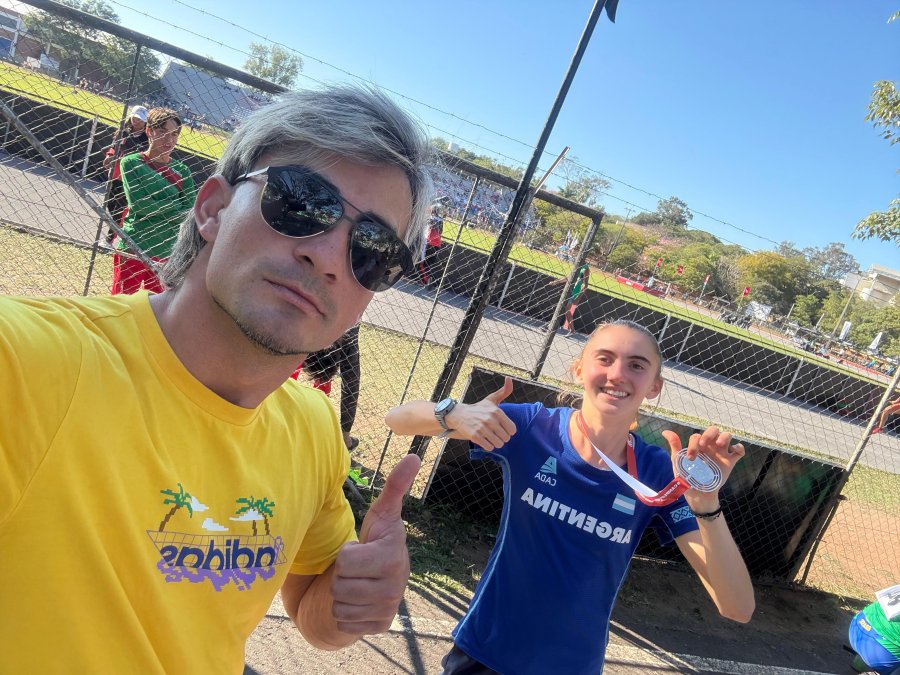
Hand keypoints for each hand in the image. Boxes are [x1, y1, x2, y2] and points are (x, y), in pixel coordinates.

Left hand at [331, 454, 420, 634]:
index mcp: (392, 557)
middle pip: (339, 586)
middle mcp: (395, 588)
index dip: (346, 554)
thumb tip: (414, 457)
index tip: (361, 549)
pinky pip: (343, 623)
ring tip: (357, 584)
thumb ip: (394, 487)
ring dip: (341, 595)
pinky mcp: (379, 627)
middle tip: (357, 569)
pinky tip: (358, 603)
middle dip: (341, 576)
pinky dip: (345, 615)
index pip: (345, 561)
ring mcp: (388, 609)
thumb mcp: (380, 515)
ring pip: (339, 606)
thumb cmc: (377, 541)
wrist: (379, 580)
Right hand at [446, 376, 516, 449]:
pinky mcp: (475, 436)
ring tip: (490, 437)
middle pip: (506, 438)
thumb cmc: (479, 408)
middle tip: (495, 433)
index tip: (502, 428)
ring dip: (495, 443)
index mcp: (497, 411)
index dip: (508, 431)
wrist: (459, 414)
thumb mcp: (491, 399)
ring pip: (498, 444)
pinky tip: (484, 440)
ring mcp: (482, 428)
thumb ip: (504, 391)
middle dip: (502, 438)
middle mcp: (490, 419)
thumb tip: (509, 378)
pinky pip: (489, 447)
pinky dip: (488, 446)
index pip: (512, 429)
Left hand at [661, 426, 743, 507]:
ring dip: (724, 436)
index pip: (697, 436)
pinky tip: (734, 449)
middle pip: (714, 430)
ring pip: (727, 435)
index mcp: (698, 445)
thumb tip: (665, 432)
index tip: (690, 457)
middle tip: (704, 444)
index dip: (693, 444)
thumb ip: (675, 445)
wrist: (697, 494)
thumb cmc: (687, 476)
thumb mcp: (678, 461)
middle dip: (709, 433)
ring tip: (719, 444)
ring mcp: (721, 453)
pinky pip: (739, 451)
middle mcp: (710, 446)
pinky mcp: (730, 462)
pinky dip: (740, 447)